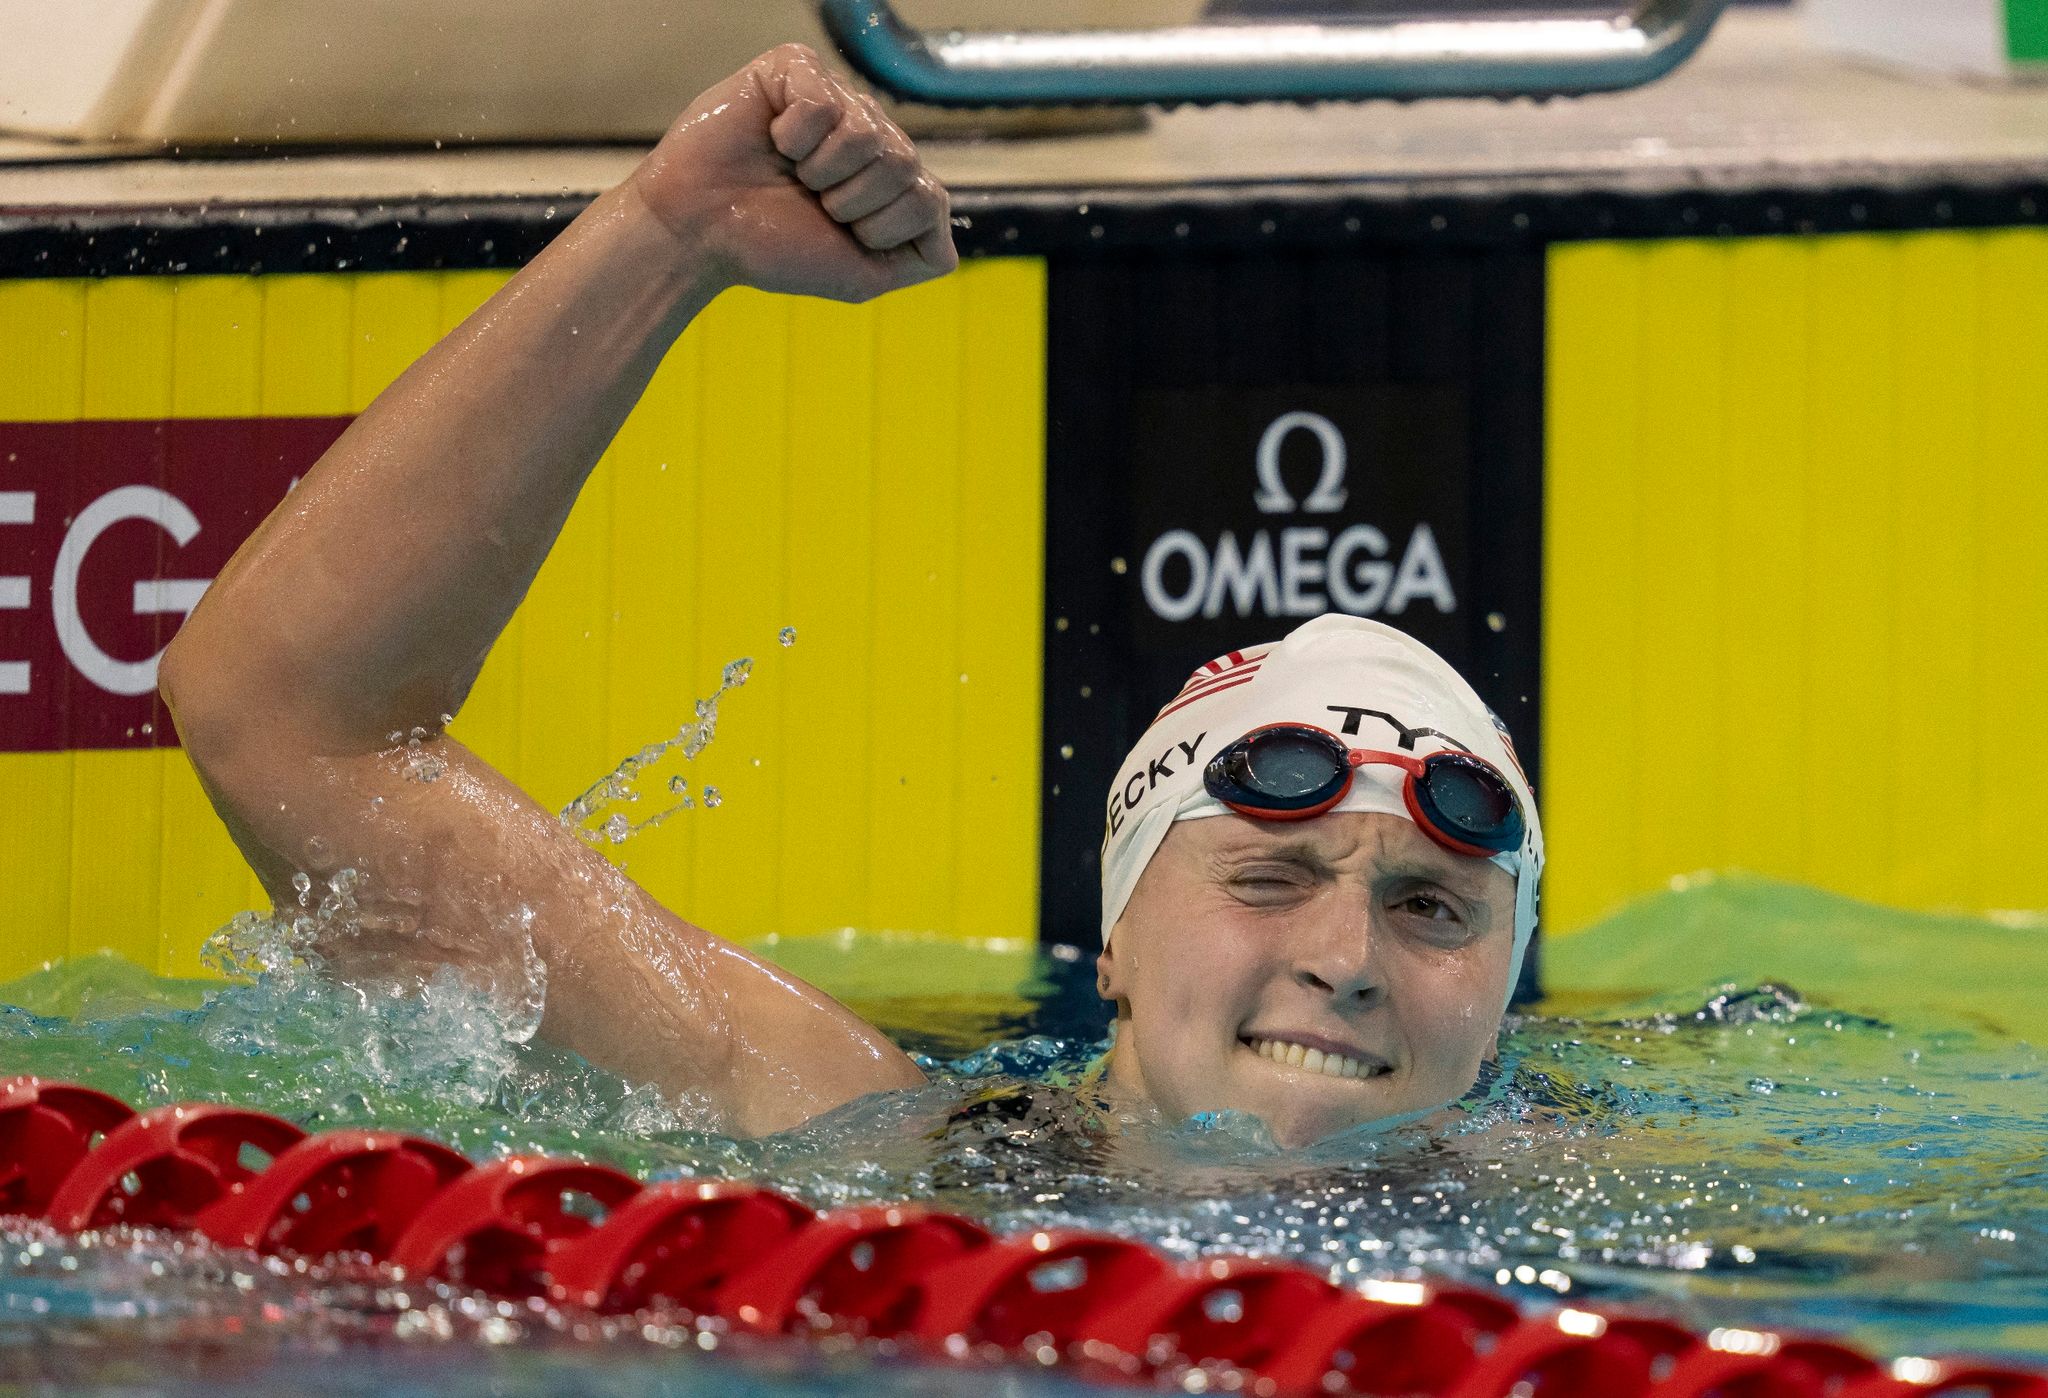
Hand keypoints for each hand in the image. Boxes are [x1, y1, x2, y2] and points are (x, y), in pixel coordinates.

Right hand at [630, 45, 957, 302]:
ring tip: (790, 171)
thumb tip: (946, 223)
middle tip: (809, 201)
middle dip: (852, 202)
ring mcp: (839, 98)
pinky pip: (825, 103)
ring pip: (870, 137)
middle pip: (905, 166)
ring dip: (821, 171)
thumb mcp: (861, 276)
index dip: (881, 229)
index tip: (835, 232)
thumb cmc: (772, 249)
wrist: (698, 232)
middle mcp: (872, 133)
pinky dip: (793, 136)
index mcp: (890, 178)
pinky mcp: (798, 68)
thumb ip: (921, 257)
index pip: (930, 198)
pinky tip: (772, 139)